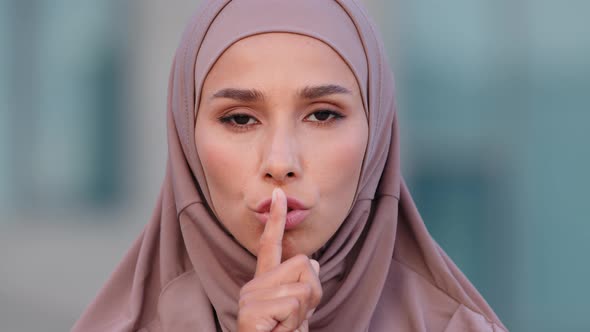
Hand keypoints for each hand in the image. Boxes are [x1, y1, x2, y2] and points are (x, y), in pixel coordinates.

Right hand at [237, 188, 321, 331]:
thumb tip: (314, 263)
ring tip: (285, 328)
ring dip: (304, 313)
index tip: (281, 194)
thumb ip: (305, 288)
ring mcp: (249, 298)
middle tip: (294, 318)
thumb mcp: (299, 313)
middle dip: (312, 293)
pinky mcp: (250, 312)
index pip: (271, 245)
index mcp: (264, 282)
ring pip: (303, 287)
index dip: (277, 219)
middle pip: (304, 265)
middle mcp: (253, 285)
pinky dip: (294, 323)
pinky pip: (292, 305)